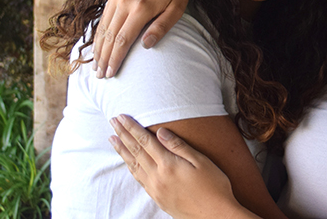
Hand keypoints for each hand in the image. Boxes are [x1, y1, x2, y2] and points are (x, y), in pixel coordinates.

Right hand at [92, 0, 189, 77]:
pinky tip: (98, 46)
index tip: (111, 74)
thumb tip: (146, 45)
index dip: (115, 59)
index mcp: (141, 7)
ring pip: (103, 27)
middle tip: (100, 76)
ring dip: (98, 48)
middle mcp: (125, 1)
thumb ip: (162, 27)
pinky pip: (103, 17)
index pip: (123, 39)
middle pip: (109, 36)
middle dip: (103, 58)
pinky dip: (99, 34)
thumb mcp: (177, 7)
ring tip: (96, 66)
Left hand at [109, 115, 258, 218]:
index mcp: (168, 165)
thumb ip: (178, 146)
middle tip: (112, 121)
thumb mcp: (201, 161)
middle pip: (136, 151)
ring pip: (133, 165)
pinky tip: (128, 162)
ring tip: (112, 138)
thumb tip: (160, 131)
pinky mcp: (157, 197)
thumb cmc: (214, 186)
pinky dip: (130, 166)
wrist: (215, 216)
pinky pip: (138, 179)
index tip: (121, 116)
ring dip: (122, 150)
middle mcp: (157, 177)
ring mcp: (155, 188)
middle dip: (123, 134)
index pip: (145, 141)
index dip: (132, 127)